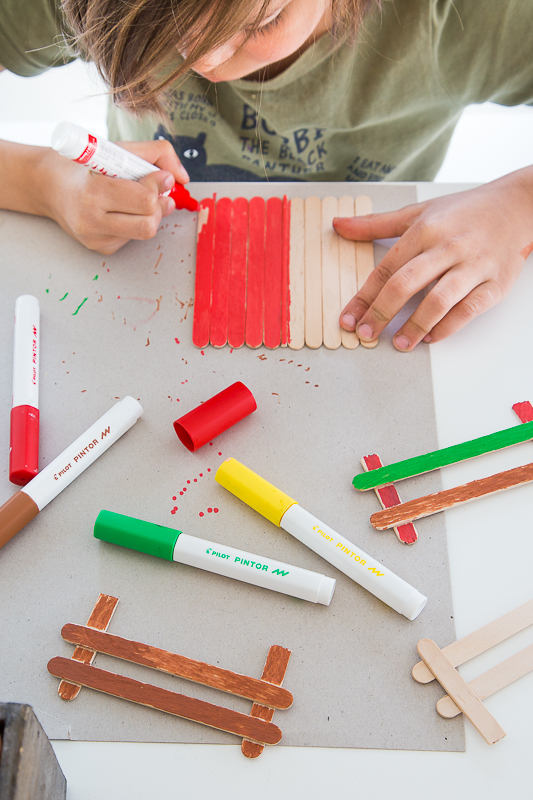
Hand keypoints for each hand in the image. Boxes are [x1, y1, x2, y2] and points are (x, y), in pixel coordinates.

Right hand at [36, 139, 188, 253]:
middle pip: (149, 223)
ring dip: (151, 215)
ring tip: (140, 199)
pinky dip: (136, 222)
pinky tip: (122, 211)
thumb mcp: (116, 149)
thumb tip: (181, 176)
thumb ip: (155, 154)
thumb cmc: (83, 167)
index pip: (143, 200)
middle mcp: (91, 221)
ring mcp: (96, 239)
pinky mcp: (102, 249)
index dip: (159, 186)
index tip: (163, 177)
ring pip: (145, 233)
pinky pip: (134, 239)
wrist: (50, 187)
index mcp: (92, 193)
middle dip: (159, 205)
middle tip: (156, 191)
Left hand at [334, 168, 532, 349]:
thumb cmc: (464, 212)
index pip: (386, 269)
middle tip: (366, 335)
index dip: (364, 297)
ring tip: (398, 344)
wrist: (517, 206)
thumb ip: (376, 224)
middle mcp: (448, 247)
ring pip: (438, 300)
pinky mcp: (495, 283)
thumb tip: (339, 225)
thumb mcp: (418, 212)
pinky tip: (431, 337)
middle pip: (406, 284)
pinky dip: (448, 327)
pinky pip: (469, 310)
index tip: (349, 318)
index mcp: (425, 230)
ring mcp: (473, 266)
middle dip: (382, 314)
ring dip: (414, 327)